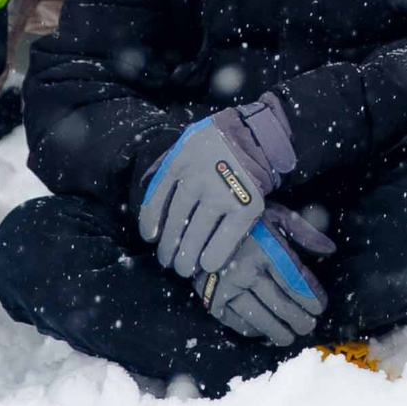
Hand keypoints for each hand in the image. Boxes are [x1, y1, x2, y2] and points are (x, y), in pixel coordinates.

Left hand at [136, 98, 295, 276]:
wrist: (256, 137)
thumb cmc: (217, 145)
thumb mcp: (185, 147)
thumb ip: (168, 170)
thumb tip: (151, 208)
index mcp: (179, 164)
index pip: (155, 203)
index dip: (150, 226)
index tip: (151, 238)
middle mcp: (197, 180)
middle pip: (175, 226)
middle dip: (168, 250)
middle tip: (169, 261)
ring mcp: (222, 195)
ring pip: (195, 240)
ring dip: (186, 260)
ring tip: (184, 268)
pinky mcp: (245, 208)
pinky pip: (223, 244)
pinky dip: (212, 258)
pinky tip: (207, 265)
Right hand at [196, 206, 334, 345]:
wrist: (202, 220)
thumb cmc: (245, 217)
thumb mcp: (277, 214)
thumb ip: (304, 232)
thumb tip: (330, 249)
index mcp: (264, 248)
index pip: (294, 281)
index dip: (310, 297)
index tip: (320, 307)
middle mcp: (244, 269)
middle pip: (279, 303)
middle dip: (298, 319)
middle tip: (309, 326)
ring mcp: (226, 285)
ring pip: (258, 317)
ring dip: (276, 330)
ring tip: (289, 336)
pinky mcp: (210, 296)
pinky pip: (235, 321)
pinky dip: (251, 329)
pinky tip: (263, 331)